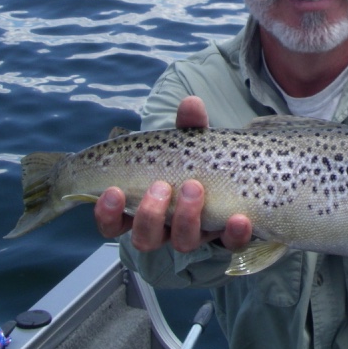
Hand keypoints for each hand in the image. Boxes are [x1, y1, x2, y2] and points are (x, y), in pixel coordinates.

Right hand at [94, 96, 252, 252]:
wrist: (235, 178)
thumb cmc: (198, 162)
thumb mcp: (190, 143)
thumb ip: (189, 126)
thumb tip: (191, 103)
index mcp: (144, 208)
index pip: (114, 223)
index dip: (107, 213)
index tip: (111, 191)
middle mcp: (165, 228)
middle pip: (146, 237)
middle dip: (150, 214)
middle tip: (161, 186)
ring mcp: (196, 235)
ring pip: (182, 242)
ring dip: (185, 217)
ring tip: (193, 188)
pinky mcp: (226, 237)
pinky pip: (229, 245)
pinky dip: (234, 234)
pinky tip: (239, 219)